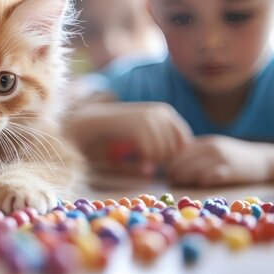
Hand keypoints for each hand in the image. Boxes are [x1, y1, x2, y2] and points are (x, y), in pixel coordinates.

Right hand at [71, 102, 193, 172]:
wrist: (88, 123)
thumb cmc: (114, 132)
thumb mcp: (140, 135)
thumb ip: (159, 145)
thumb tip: (177, 160)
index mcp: (164, 111)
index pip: (185, 140)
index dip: (173, 154)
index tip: (156, 160)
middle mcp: (161, 112)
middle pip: (177, 148)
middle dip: (163, 160)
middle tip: (145, 161)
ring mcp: (151, 119)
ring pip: (165, 152)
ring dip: (152, 161)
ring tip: (137, 157)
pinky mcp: (139, 127)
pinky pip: (152, 154)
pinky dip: (143, 161)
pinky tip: (132, 156)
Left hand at [167, 135, 273, 186]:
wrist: (261, 159)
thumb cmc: (231, 156)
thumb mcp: (213, 148)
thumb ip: (195, 152)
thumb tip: (170, 161)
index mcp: (205, 142)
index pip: (180, 150)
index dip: (170, 160)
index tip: (165, 170)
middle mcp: (212, 148)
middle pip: (184, 160)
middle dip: (174, 170)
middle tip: (169, 178)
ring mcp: (222, 158)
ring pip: (194, 168)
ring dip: (184, 177)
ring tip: (177, 182)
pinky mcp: (231, 170)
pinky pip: (211, 175)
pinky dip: (202, 179)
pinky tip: (198, 183)